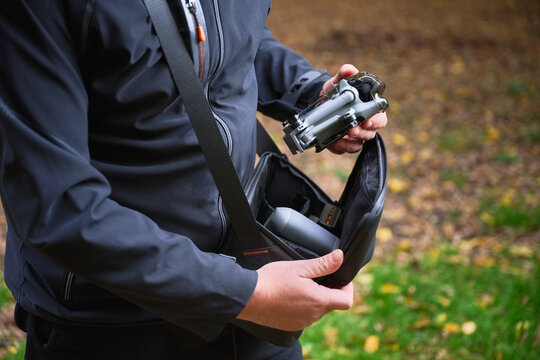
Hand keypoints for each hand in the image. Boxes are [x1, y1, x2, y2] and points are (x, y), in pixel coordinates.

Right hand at [236, 249, 352, 330]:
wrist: (248, 297)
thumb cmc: (271, 281)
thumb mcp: (299, 267)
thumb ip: (323, 264)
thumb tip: (340, 257)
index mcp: (318, 300)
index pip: (347, 300)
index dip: (347, 287)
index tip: (338, 277)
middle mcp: (313, 315)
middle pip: (332, 304)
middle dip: (330, 289)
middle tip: (318, 276)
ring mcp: (302, 322)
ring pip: (319, 310)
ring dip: (316, 297)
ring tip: (302, 283)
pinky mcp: (292, 325)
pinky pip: (306, 315)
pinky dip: (304, 305)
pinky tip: (291, 294)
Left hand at [321, 64, 387, 153]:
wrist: (318, 102)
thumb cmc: (334, 92)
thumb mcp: (338, 81)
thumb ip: (344, 74)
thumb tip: (348, 69)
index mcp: (369, 110)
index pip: (380, 118)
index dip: (376, 121)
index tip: (367, 121)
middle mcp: (364, 124)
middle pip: (371, 134)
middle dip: (363, 133)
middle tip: (353, 129)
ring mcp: (354, 135)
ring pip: (360, 143)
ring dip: (353, 141)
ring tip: (344, 135)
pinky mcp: (343, 142)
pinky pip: (346, 149)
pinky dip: (341, 147)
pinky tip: (335, 141)